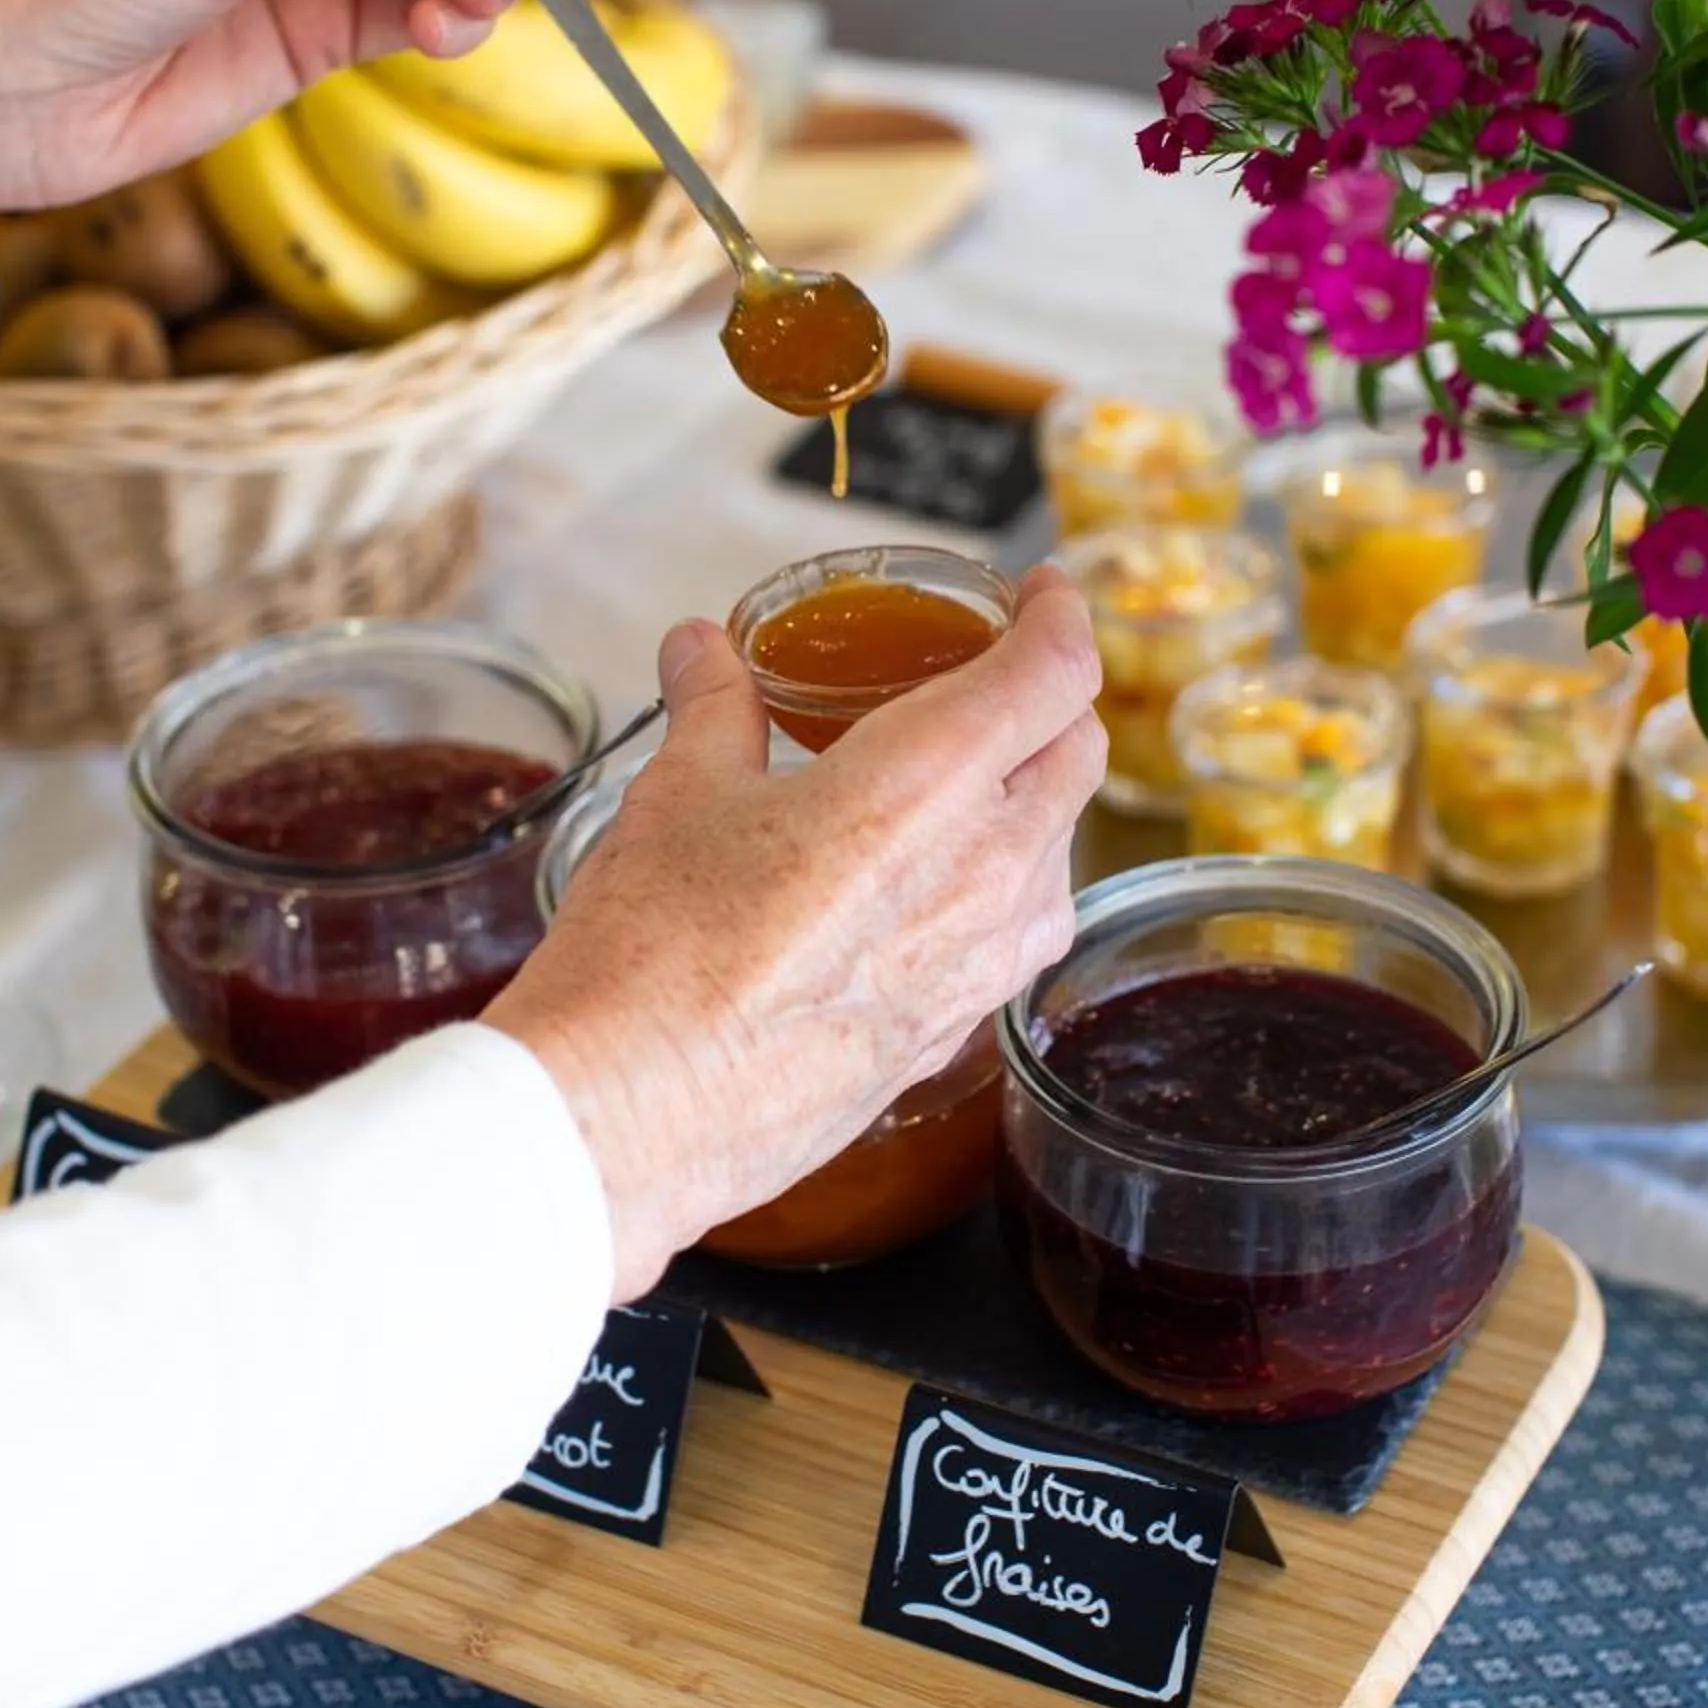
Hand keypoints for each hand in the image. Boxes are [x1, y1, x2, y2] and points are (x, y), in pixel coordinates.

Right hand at [492, 568, 1106, 1297]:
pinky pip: (1020, 940)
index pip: (1055, 673)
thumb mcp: (679, 795)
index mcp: (928, 782)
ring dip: (1034, 803)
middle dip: (1052, 703)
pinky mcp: (956, 1032)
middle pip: (1079, 757)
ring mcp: (981, 963)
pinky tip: (938, 892)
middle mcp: (984, 869)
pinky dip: (1004, 891)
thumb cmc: (652, 950)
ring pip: (1062, 855)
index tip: (1042, 593)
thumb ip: (715, 707)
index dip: (1061, 617)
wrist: (629, 1113)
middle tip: (999, 678)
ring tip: (966, 786)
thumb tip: (700, 648)